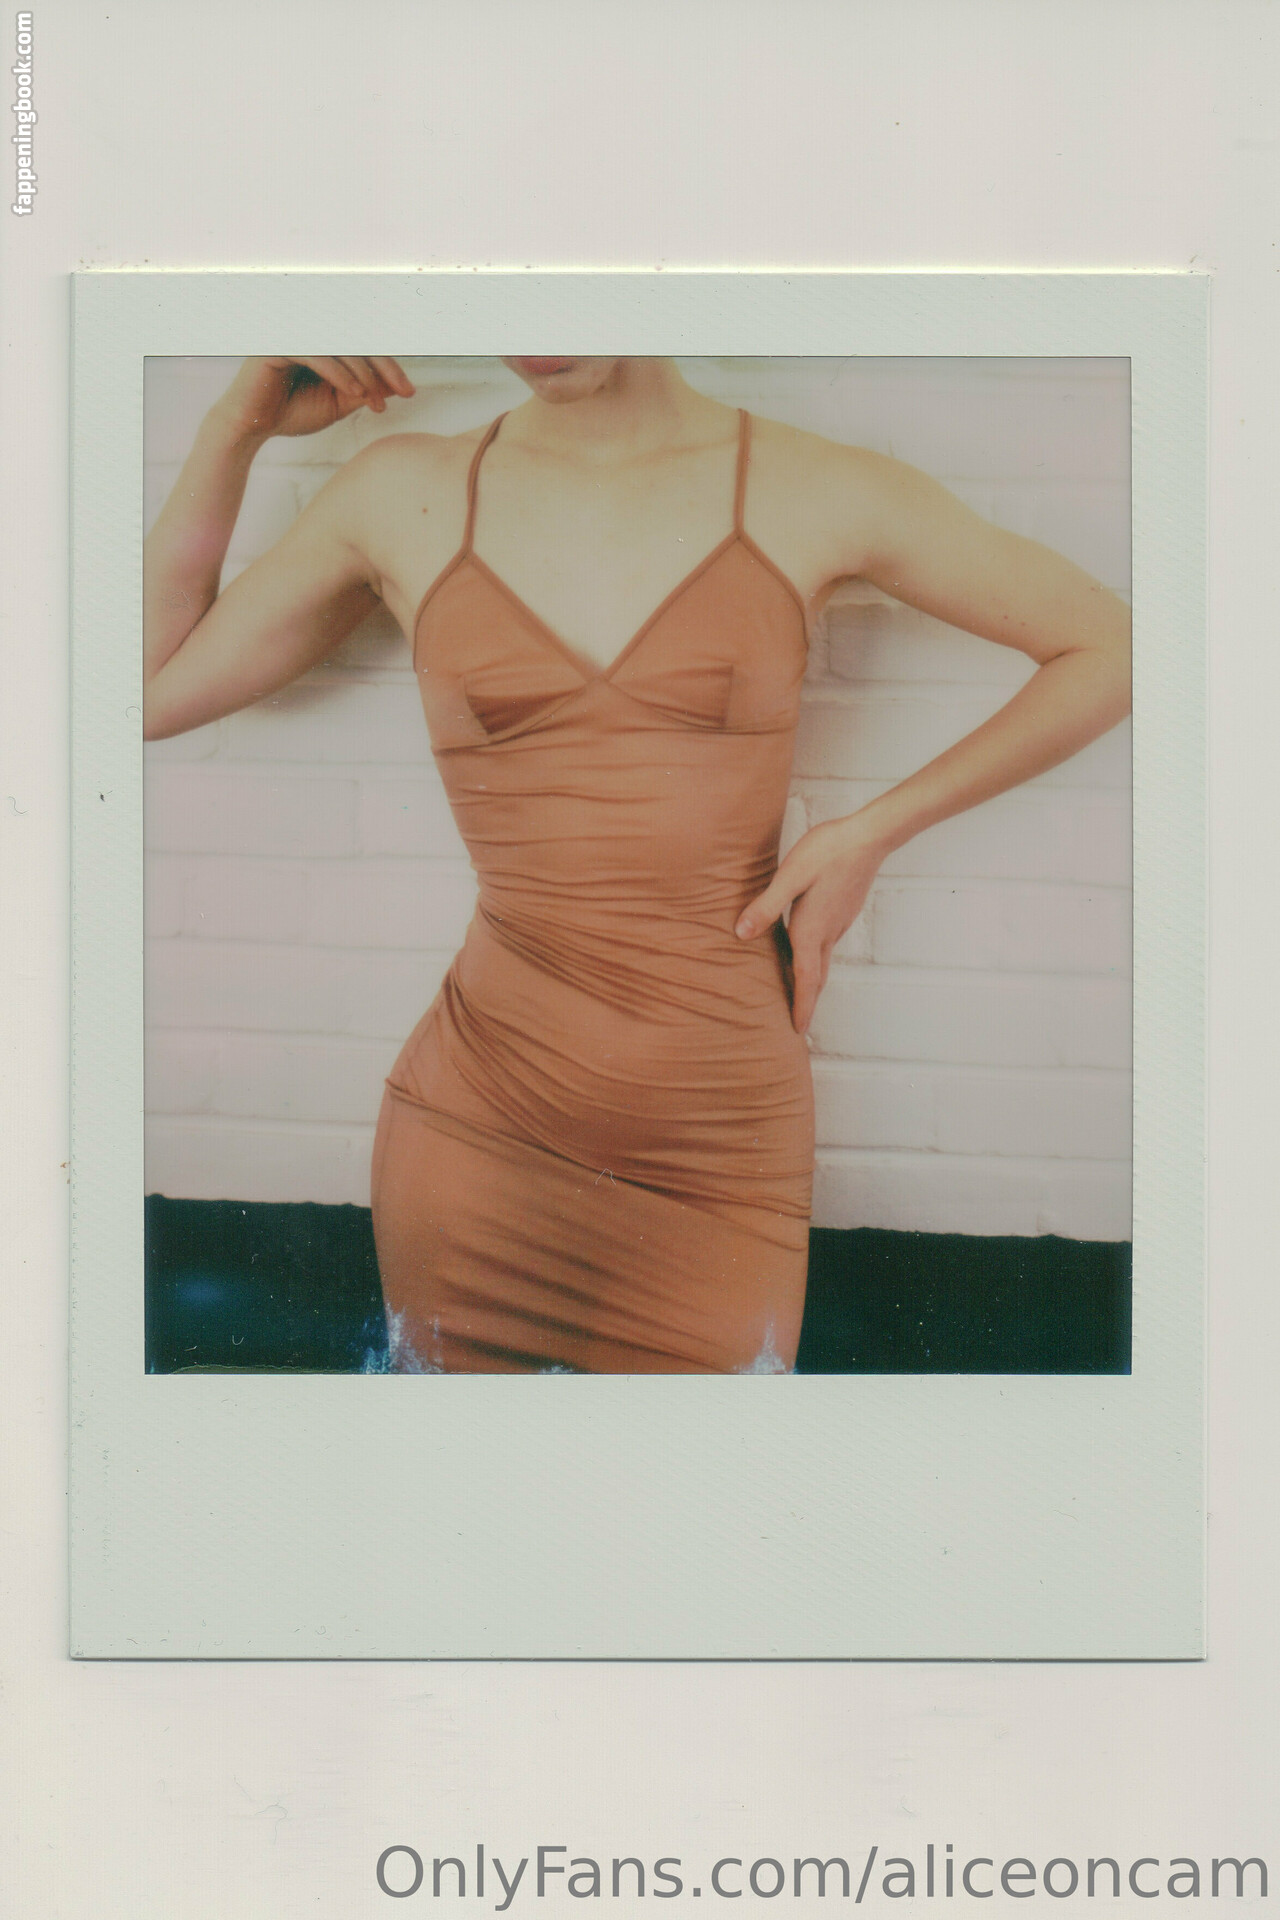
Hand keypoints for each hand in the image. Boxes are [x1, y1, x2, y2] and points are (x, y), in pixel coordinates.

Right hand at [213, 355, 415, 442]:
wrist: (252, 427)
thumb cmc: (291, 413)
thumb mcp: (337, 403)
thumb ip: (363, 391)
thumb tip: (396, 386)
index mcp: (325, 344)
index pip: (364, 348)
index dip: (389, 368)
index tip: (409, 391)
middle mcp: (310, 334)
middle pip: (358, 342)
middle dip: (385, 368)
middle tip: (404, 391)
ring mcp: (294, 336)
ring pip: (340, 347)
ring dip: (364, 374)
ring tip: (374, 401)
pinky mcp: (279, 346)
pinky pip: (318, 354)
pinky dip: (340, 374)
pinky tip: (355, 393)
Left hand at [735, 817, 886, 1034]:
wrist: (869, 836)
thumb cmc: (827, 851)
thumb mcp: (790, 875)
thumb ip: (766, 905)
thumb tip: (741, 934)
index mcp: (812, 928)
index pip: (806, 979)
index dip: (801, 1006)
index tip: (798, 1030)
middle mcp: (827, 932)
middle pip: (818, 977)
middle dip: (808, 1003)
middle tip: (800, 1025)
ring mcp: (839, 922)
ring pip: (823, 962)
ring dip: (812, 983)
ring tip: (800, 996)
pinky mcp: (843, 911)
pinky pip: (827, 945)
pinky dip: (816, 961)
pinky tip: (806, 953)